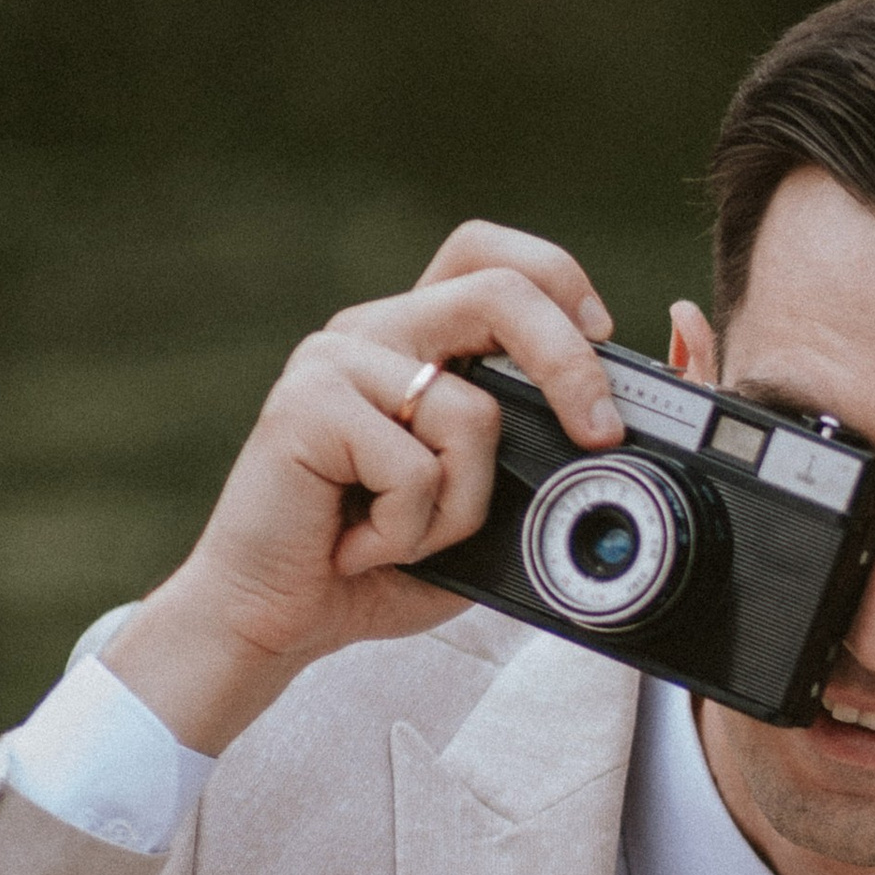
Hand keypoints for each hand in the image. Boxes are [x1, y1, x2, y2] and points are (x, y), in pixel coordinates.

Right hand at [105, 223, 626, 753]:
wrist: (270, 619)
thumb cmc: (371, 567)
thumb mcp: (473, 508)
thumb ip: (522, 460)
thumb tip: (604, 435)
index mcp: (413, 343)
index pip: (487, 255)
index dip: (557, 278)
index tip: (604, 338)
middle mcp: (373, 333)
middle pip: (499, 290)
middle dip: (569, 362)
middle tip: (599, 431)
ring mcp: (335, 362)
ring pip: (472, 411)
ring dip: (463, 508)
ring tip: (404, 538)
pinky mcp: (306, 406)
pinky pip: (414, 468)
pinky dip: (408, 531)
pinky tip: (357, 546)